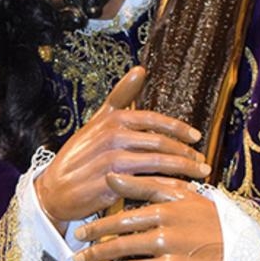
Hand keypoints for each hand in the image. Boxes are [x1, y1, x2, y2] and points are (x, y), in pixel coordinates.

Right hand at [34, 67, 209, 228]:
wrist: (56, 188)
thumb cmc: (81, 153)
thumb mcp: (99, 119)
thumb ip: (121, 95)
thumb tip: (141, 69)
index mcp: (113, 119)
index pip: (154, 120)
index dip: (179, 129)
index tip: (196, 137)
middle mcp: (113, 136)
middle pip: (160, 143)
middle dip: (186, 153)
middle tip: (203, 162)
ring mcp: (112, 160)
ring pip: (158, 163)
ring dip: (183, 170)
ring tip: (199, 175)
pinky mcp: (112, 184)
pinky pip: (148, 184)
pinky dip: (168, 187)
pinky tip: (181, 191)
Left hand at [72, 173, 222, 260]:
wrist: (245, 250)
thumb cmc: (209, 218)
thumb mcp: (180, 194)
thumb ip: (143, 185)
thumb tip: (110, 175)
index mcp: (165, 212)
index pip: (122, 220)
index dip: (97, 228)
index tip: (81, 233)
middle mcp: (166, 238)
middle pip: (119, 246)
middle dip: (92, 253)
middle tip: (75, 257)